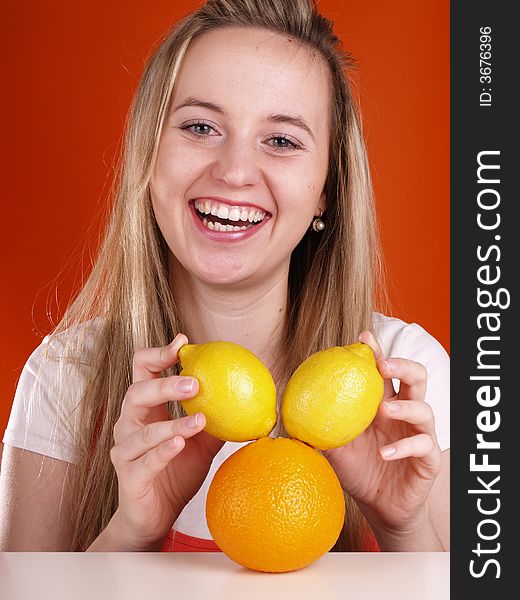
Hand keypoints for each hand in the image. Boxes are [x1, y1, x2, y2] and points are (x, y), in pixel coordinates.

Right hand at [108, 333, 223, 550]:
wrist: (155, 515)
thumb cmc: (176, 471)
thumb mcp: (202, 442)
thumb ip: (216, 418)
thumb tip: (250, 398)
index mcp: (146, 409)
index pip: (142, 371)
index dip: (158, 353)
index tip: (182, 342)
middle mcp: (130, 425)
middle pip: (136, 393)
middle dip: (164, 384)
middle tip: (194, 382)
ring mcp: (126, 451)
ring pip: (142, 430)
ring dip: (172, 422)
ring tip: (200, 419)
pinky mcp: (129, 476)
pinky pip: (145, 461)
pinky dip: (163, 450)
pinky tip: (180, 443)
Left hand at [323, 331, 441, 547]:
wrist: (378, 506)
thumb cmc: (356, 469)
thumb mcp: (333, 445)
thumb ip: (318, 425)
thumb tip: (286, 410)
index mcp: (382, 403)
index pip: (384, 371)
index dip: (377, 351)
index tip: (364, 337)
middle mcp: (403, 413)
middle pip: (416, 378)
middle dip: (403, 365)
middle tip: (383, 366)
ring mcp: (419, 434)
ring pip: (425, 408)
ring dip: (405, 406)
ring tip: (384, 410)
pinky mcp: (428, 459)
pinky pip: (424, 446)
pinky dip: (405, 447)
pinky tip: (384, 454)